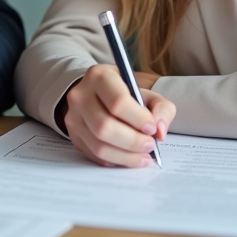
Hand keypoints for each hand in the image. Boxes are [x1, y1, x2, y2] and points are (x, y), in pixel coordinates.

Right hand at [61, 63, 175, 167]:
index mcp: (99, 76)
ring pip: (98, 145)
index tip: (152, 127)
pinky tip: (130, 157)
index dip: (138, 119)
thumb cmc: (126, 95)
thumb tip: (160, 131)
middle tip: (150, 145)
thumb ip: (162, 109)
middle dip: (133, 141)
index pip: (117, 102)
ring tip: (143, 155)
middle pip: (105, 127)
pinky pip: (94, 155)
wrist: (99, 95)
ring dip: (126, 155)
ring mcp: (73, 117)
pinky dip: (116, 160)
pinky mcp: (73, 135)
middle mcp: (80, 95)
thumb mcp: (148, 93)